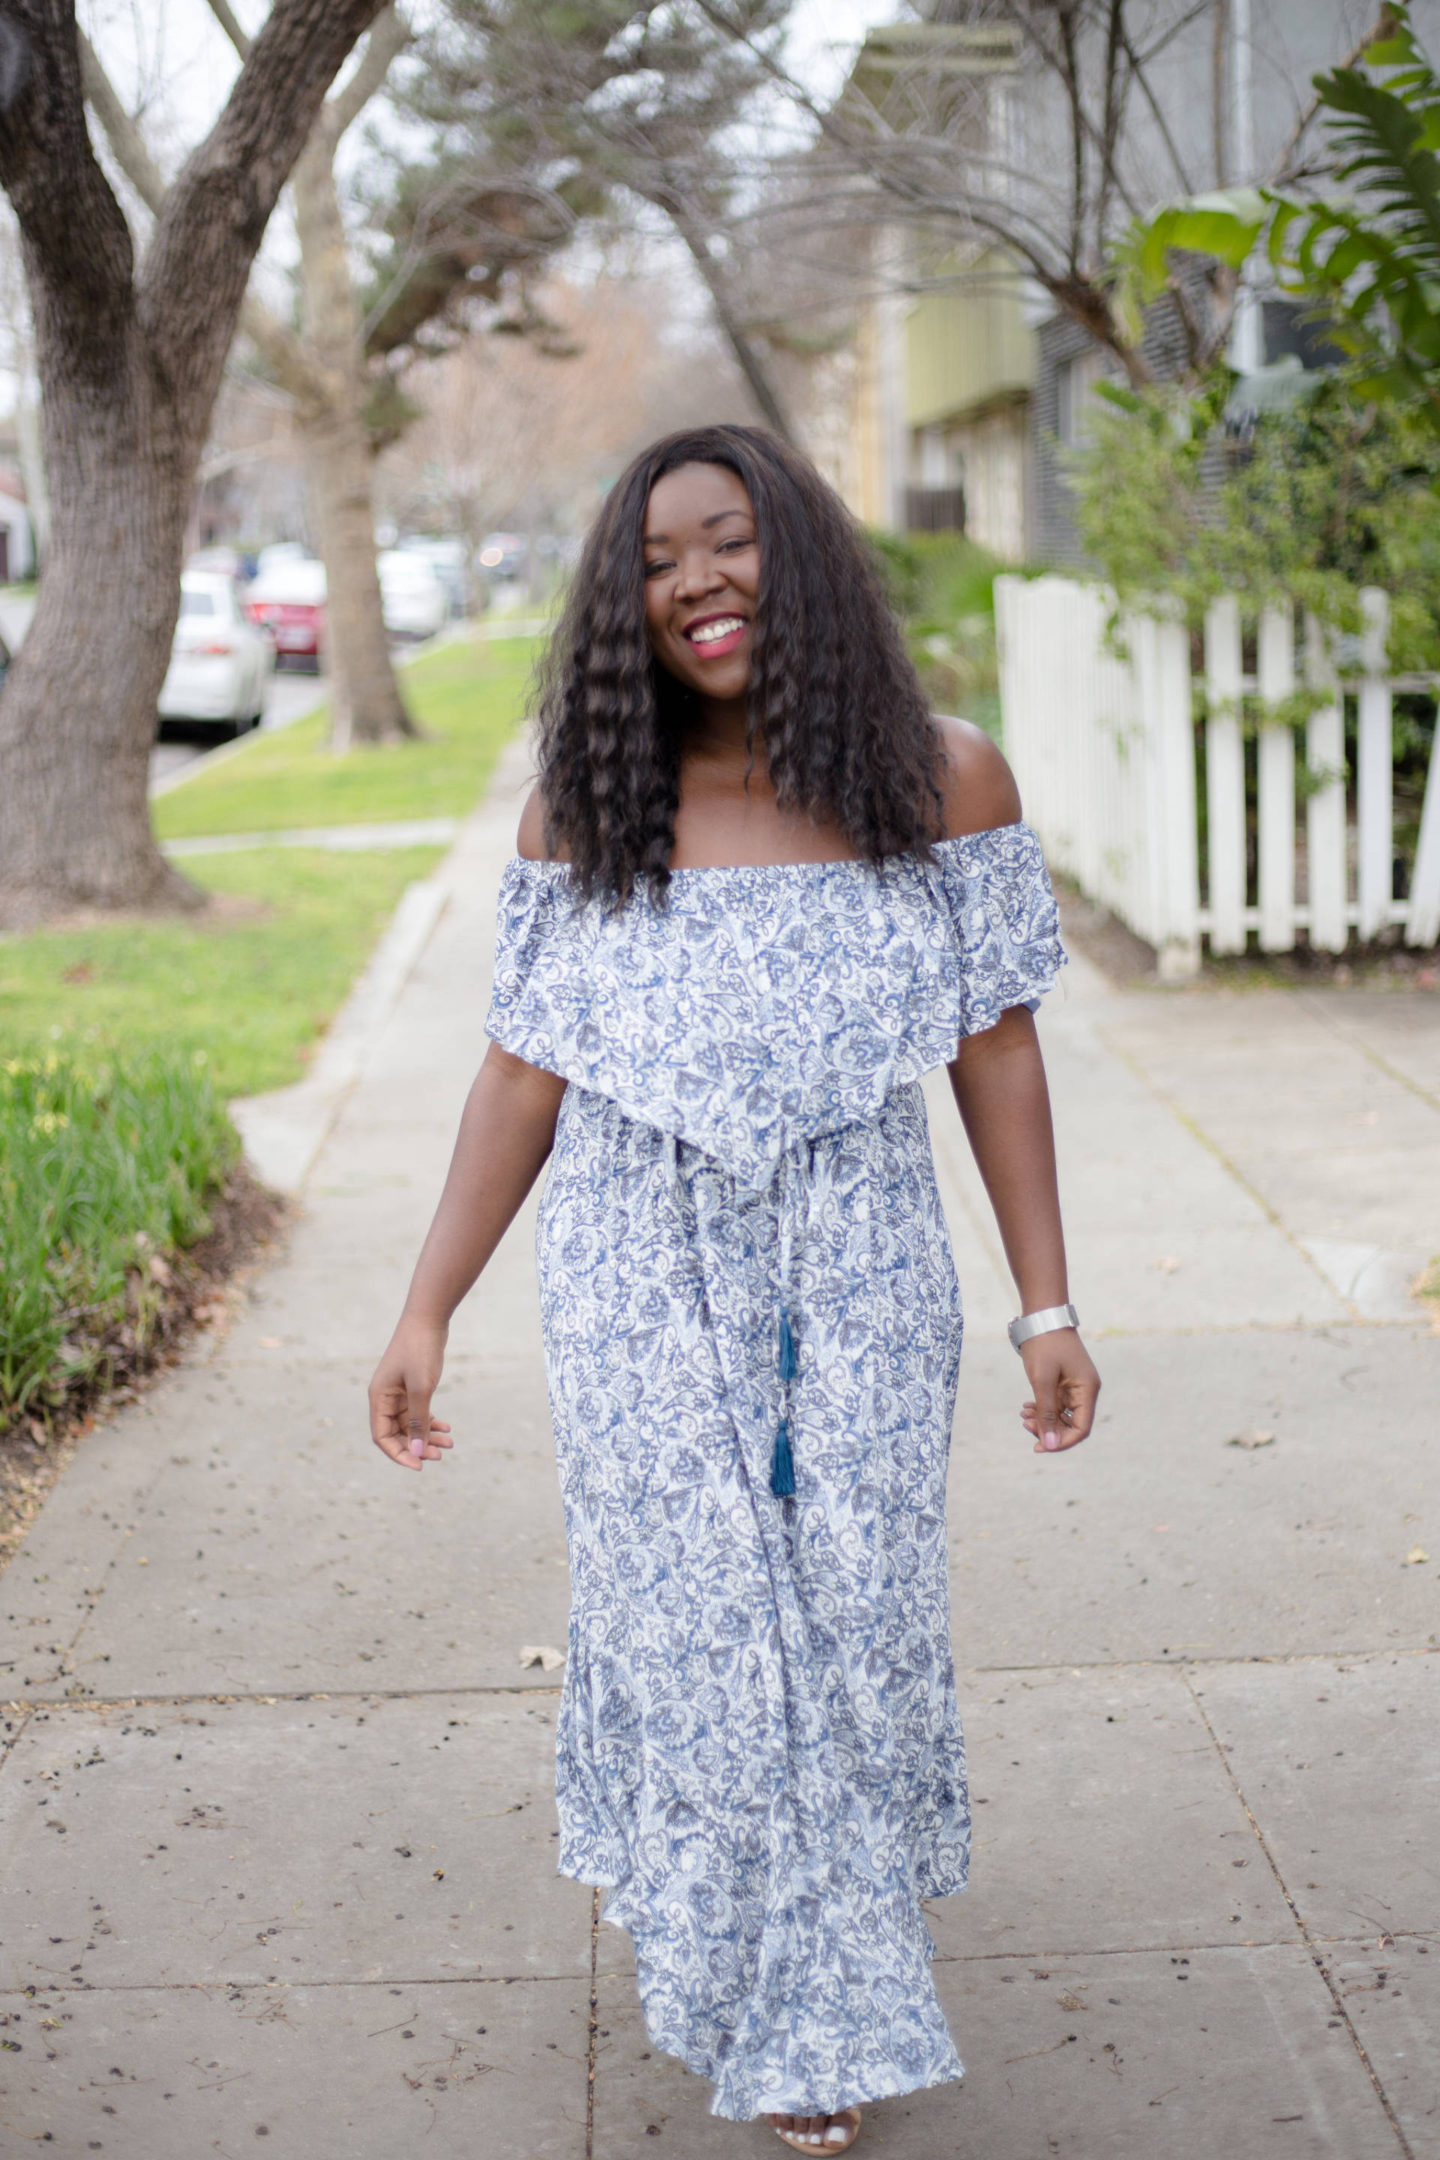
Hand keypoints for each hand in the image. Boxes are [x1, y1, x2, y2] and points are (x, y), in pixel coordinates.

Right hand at [368, 1316, 453, 1472]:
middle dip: (418, 1446)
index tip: (420, 1466)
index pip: (382, 1437)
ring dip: (427, 1435)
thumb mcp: (421, 1389)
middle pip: (397, 1433)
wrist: (428, 1318)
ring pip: (410, 1424)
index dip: (399, 1454)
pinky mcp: (411, 1386)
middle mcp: (384, 1397)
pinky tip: (446, 1428)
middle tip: (440, 1455)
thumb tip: (417, 1451)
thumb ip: (419, 1421)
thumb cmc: (420, 1351)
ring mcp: (398, 1392)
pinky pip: (418, 1412)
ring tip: (449, 1444)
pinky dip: (431, 1421)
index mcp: (378, 1398)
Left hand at [1019, 1327, 1098, 1454]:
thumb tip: (1048, 1444)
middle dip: (1048, 1430)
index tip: (1039, 1446)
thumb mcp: (1042, 1381)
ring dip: (1043, 1419)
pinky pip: (1056, 1404)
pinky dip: (1042, 1408)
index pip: (1081, 1429)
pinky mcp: (1064, 1382)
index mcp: (1087, 1390)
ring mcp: (1075, 1386)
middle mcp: (1085, 1391)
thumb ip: (1046, 1413)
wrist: (1041, 1316)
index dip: (1061, 1442)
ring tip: (1023, 1415)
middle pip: (1071, 1425)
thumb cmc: (1044, 1345)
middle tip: (1025, 1425)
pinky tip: (1026, 1408)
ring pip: (1062, 1415)